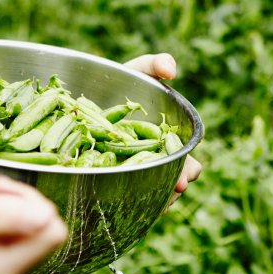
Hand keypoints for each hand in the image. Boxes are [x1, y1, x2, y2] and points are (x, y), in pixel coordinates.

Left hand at [123, 53, 202, 205]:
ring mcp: (131, 173)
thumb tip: (171, 71)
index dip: (189, 168)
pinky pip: (121, 199)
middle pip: (169, 182)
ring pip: (149, 194)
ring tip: (154, 205)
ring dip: (155, 200)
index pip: (185, 160)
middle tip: (174, 191)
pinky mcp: (109, 181)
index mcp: (166, 143)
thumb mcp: (137, 71)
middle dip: (174, 189)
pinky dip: (127, 204)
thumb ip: (155, 64)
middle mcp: (152, 161)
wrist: (83, 100)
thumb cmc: (118, 84)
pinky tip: (122, 208)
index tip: (188, 172)